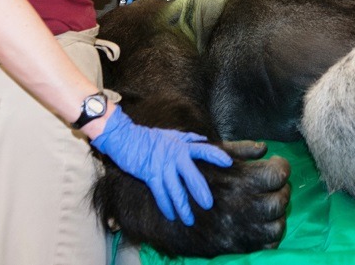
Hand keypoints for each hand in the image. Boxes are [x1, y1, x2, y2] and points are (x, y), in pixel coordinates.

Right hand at [91, 107, 231, 225]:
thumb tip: (204, 139)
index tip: (228, 163)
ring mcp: (163, 166)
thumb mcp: (171, 134)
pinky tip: (171, 216)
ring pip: (176, 190)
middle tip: (208, 204)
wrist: (125, 138)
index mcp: (182, 145)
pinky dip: (166, 206)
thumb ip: (188, 138)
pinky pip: (160, 194)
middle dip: (201, 192)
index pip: (203, 150)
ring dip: (182, 207)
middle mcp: (175, 156)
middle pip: (192, 176)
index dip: (216, 156)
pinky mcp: (150, 174)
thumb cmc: (149, 137)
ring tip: (189, 219)